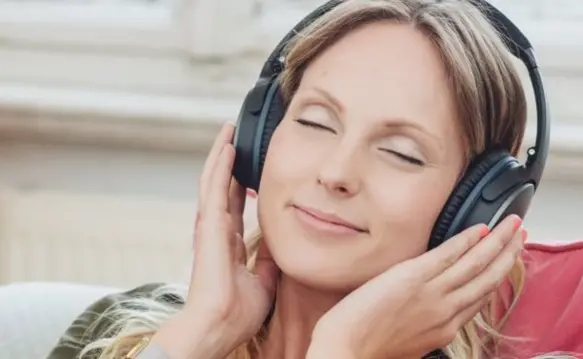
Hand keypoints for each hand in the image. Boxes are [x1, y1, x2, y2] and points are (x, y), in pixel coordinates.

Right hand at [151, 123, 279, 358]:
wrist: (220, 324)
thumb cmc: (237, 311)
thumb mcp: (265, 281)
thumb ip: (268, 260)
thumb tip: (278, 245)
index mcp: (228, 242)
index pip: (235, 204)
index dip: (240, 184)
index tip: (249, 168)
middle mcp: (217, 230)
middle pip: (222, 187)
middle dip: (229, 162)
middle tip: (236, 138)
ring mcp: (210, 226)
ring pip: (215, 180)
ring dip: (222, 155)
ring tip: (230, 132)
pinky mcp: (209, 224)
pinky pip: (215, 187)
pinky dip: (220, 165)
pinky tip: (228, 146)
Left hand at [309, 215, 524, 358]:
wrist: (346, 349)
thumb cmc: (369, 348)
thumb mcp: (410, 342)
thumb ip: (427, 324)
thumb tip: (428, 311)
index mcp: (444, 329)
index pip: (480, 298)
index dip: (498, 277)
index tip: (506, 262)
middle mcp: (446, 312)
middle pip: (487, 280)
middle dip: (508, 255)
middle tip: (520, 235)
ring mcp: (433, 293)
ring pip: (476, 265)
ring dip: (498, 242)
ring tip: (512, 225)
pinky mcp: (414, 277)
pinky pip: (449, 255)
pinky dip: (468, 240)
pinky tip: (480, 229)